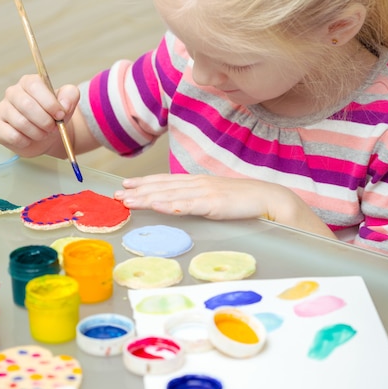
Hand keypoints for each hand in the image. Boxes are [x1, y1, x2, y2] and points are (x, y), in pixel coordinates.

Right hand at [0, 74, 79, 157]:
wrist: (47, 135)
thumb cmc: (54, 116)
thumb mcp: (67, 103)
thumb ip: (70, 96)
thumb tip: (64, 105)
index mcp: (29, 82)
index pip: (35, 86)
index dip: (49, 102)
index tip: (61, 115)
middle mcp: (13, 93)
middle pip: (26, 105)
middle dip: (44, 120)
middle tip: (53, 128)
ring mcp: (3, 109)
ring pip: (20, 122)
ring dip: (38, 132)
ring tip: (44, 133)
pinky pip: (11, 135)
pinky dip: (26, 141)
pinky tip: (30, 139)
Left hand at [114, 173, 335, 237]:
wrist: (271, 199)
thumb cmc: (245, 201)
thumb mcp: (217, 199)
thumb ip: (199, 201)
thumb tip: (181, 206)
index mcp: (198, 182)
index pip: (166, 181)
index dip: (145, 183)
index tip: (126, 186)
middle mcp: (198, 184)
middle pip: (162, 187)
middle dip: (138, 191)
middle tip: (116, 195)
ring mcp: (206, 192)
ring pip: (170, 195)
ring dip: (147, 198)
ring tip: (128, 202)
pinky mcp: (215, 204)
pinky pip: (189, 205)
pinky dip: (171, 205)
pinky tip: (157, 206)